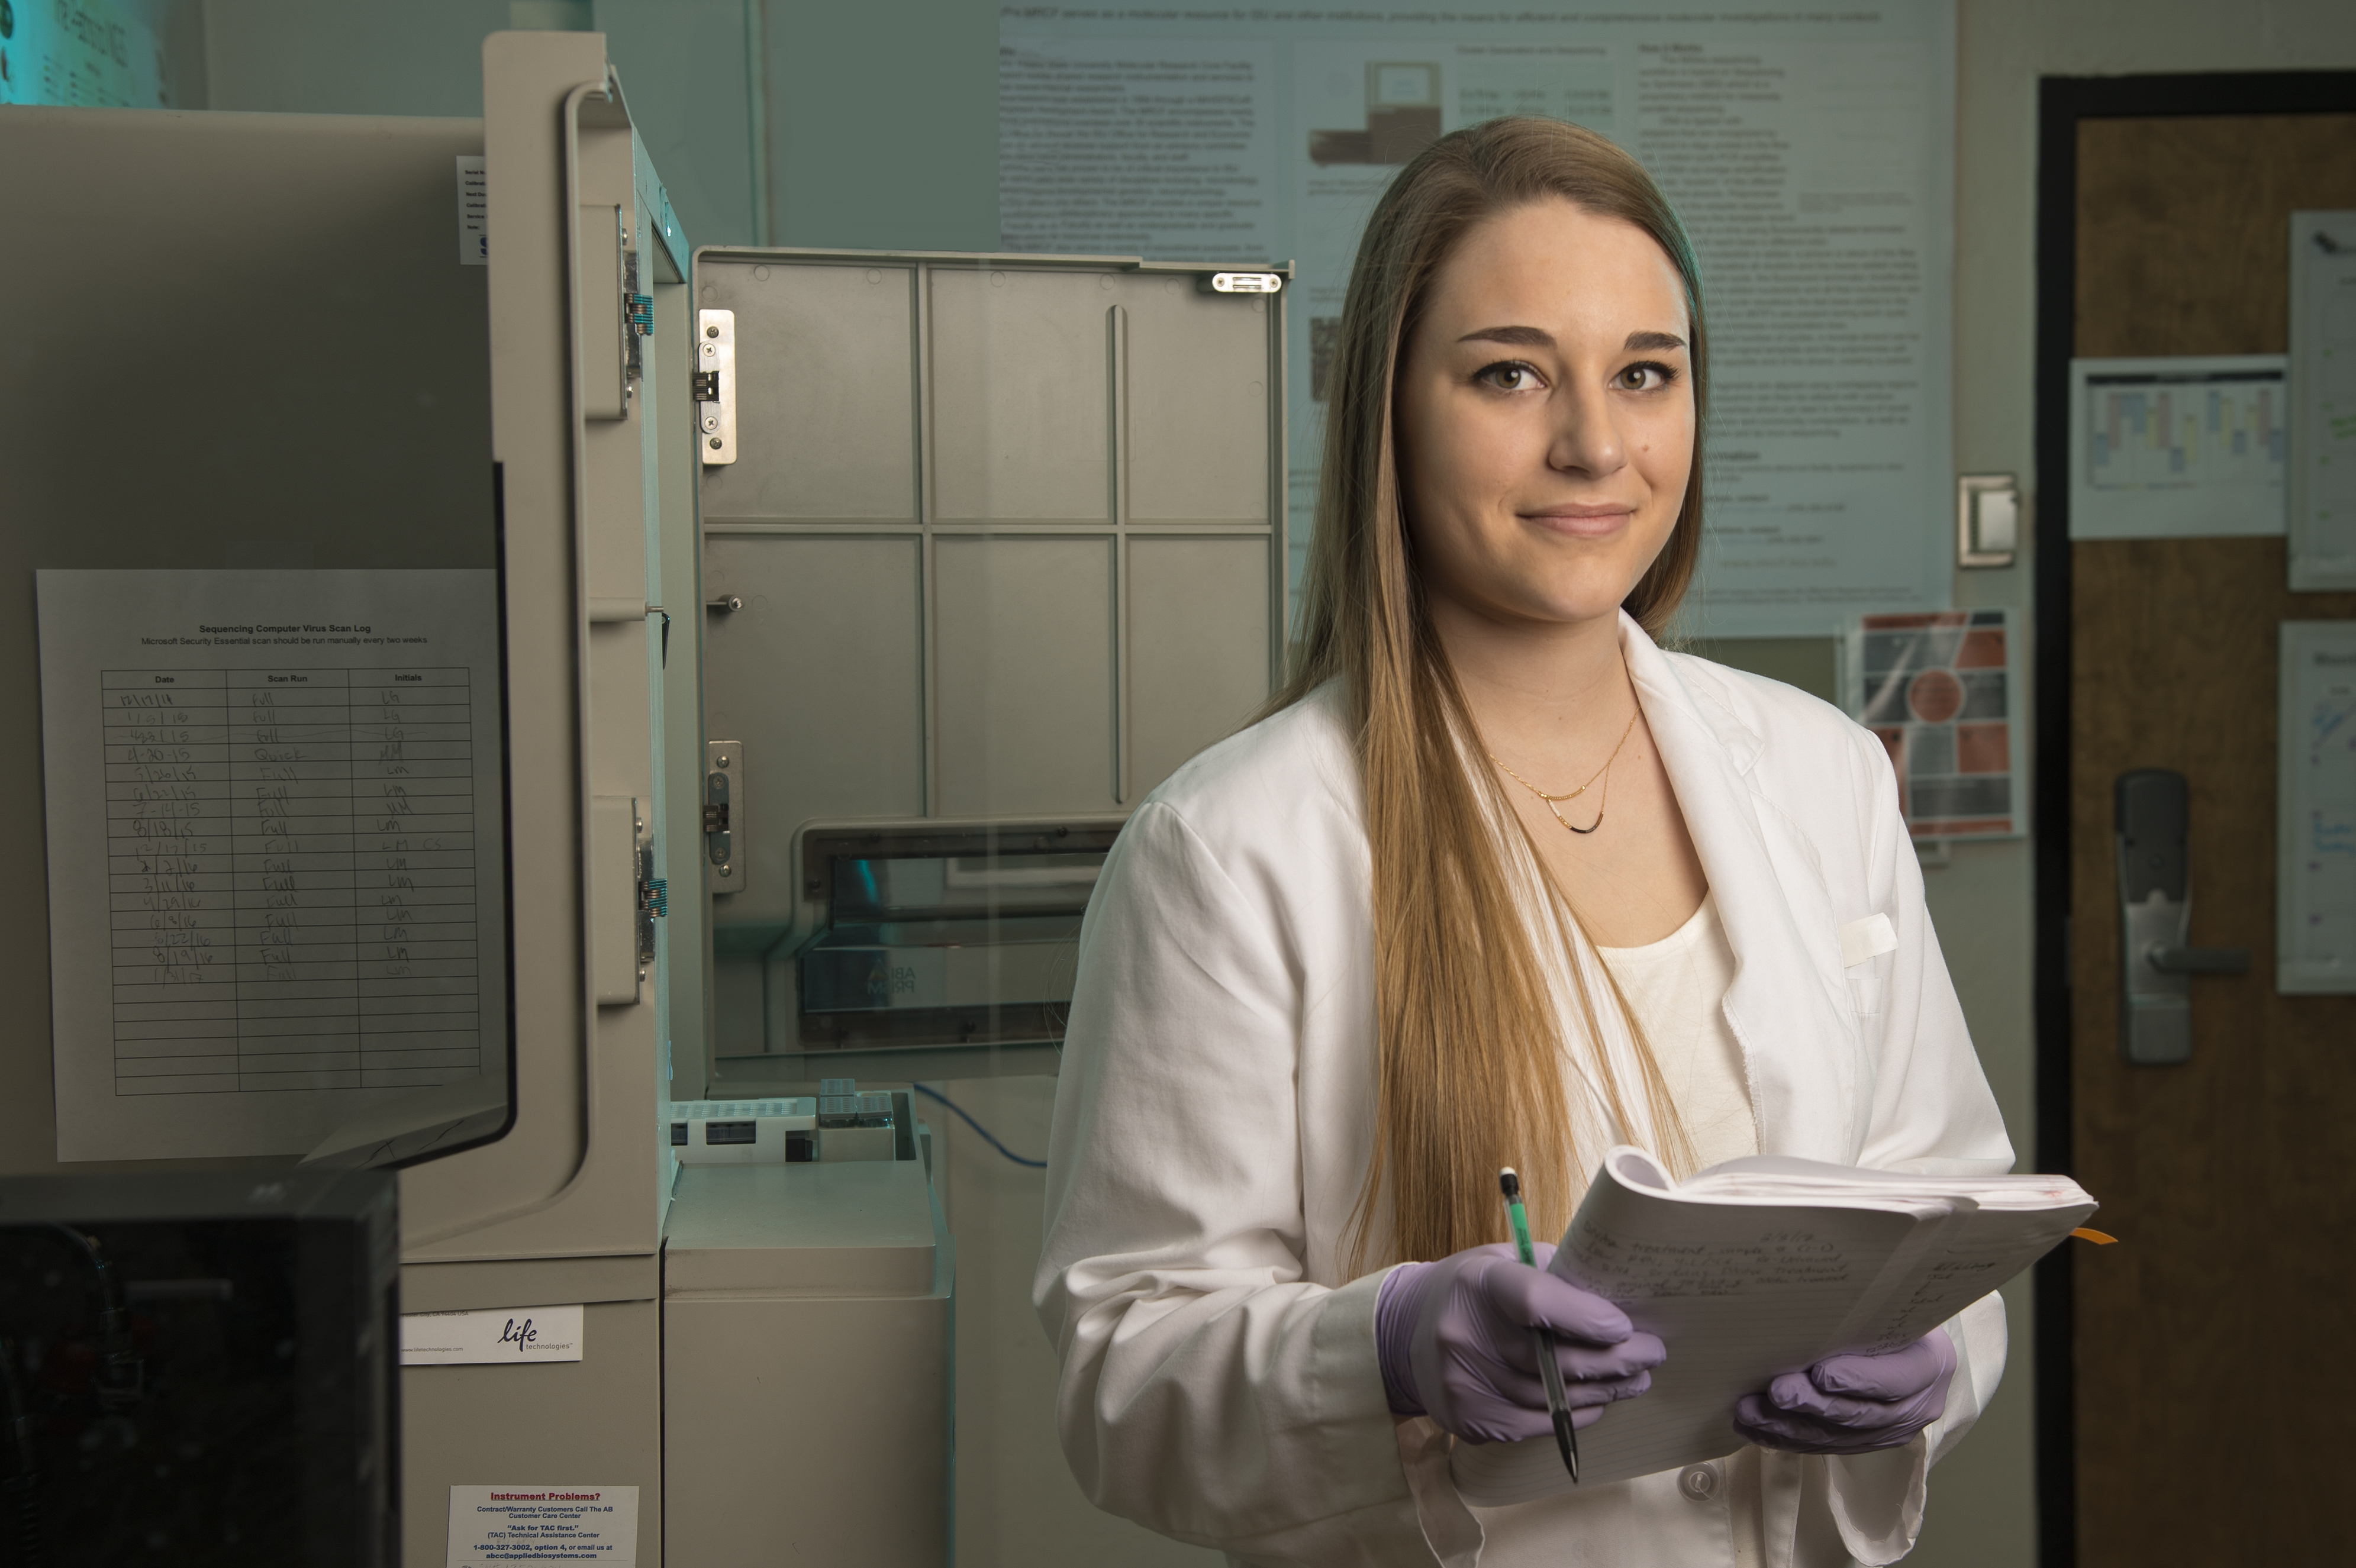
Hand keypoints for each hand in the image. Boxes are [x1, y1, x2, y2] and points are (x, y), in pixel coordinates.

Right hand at [1376, 1242, 1664, 1444]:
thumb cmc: (1472, 1291)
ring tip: (1635, 1379)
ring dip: (1602, 1391)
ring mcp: (1463, 1382)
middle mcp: (1464, 1335)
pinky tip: (1598, 1403)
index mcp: (1479, 1283)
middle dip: (1614, 1359)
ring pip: (1550, 1397)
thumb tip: (1615, 1297)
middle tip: (1650, 1354)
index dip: (1586, 1316)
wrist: (1404, 1331)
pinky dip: (1574, 1415)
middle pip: (1552, 1360)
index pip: (1535, 1301)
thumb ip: (1554, 1275)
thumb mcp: (1505, 1260)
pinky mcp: (1468, 1417)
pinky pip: (1534, 1424)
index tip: (1624, 1325)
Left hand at [1733, 1328, 1955, 1454]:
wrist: (1912, 1344)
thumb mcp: (1890, 1308)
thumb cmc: (1891, 1315)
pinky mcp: (1866, 1443)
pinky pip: (1825, 1446)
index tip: (1820, 1373)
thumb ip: (1862, 1319)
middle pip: (1860, 1414)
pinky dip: (1787, 1438)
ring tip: (1751, 1413)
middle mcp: (1915, 1407)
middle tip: (1776, 1392)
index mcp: (1929, 1365)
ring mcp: (1891, 1431)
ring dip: (1789, 1427)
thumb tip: (1805, 1317)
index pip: (1895, 1379)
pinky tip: (1755, 1429)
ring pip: (1837, 1436)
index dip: (1858, 1380)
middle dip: (1812, 1405)